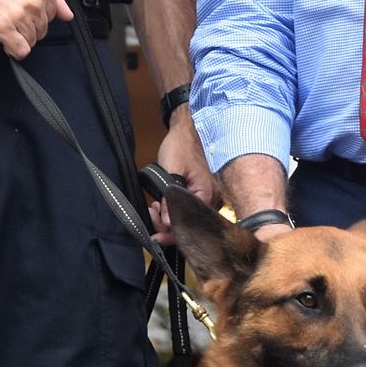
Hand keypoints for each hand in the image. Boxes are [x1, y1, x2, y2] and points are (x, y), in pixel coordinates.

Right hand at [0, 0, 71, 58]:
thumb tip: (68, 15)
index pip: (51, 15)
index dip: (35, 17)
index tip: (20, 12)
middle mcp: (35, 0)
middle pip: (42, 30)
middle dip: (26, 29)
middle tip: (7, 17)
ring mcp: (19, 15)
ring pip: (31, 42)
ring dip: (17, 38)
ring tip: (1, 24)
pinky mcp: (3, 28)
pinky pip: (20, 50)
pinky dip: (12, 49)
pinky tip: (2, 38)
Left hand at [147, 108, 217, 246]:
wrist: (187, 130)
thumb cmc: (181, 146)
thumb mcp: (170, 172)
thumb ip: (170, 200)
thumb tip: (167, 223)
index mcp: (207, 195)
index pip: (191, 226)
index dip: (171, 234)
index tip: (155, 236)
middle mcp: (213, 200)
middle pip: (190, 226)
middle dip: (168, 226)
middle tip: (152, 217)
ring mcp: (209, 197)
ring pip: (188, 219)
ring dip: (169, 218)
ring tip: (155, 208)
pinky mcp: (202, 194)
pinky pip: (189, 210)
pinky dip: (174, 210)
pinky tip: (163, 205)